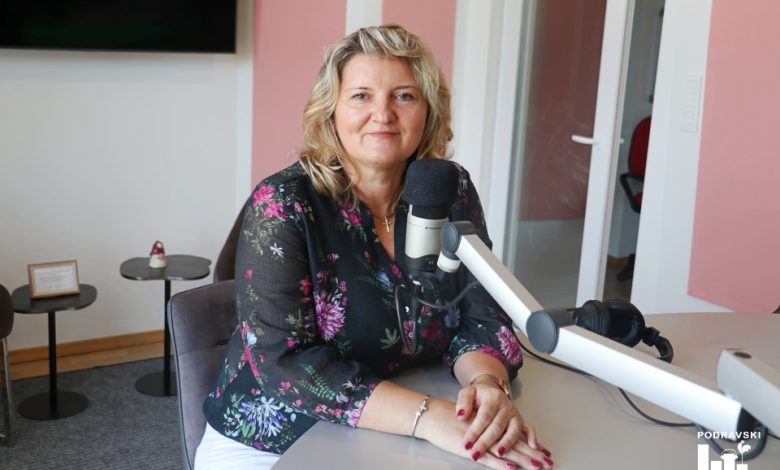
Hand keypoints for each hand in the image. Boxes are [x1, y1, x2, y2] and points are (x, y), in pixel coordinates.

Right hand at [417, 398, 552, 469]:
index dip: (530, 443)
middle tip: (548, 462)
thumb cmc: (451, 418)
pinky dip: (500, 464)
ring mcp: (481, 441)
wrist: (434, 415)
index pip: (515, 434)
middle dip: (532, 454)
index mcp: (491, 424)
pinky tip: (511, 468)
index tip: (545, 451)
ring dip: (522, 460)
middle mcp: (489, 431)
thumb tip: (500, 437)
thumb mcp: (472, 419)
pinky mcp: (471, 449)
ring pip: (506, 451)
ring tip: (537, 466)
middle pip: (515, 444)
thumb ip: (485, 427)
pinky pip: (488, 458)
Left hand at [455, 382, 552, 468]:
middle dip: (486, 442)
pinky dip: (532, 437)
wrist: (491, 389)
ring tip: (499, 453)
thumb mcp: (467, 392)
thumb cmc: (479, 394)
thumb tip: (461, 416)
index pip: (483, 417)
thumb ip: (463, 402)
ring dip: (507, 443)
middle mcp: (506, 406)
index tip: (466, 444)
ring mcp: (514, 414)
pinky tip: (532, 446)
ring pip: (513, 430)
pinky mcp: (520, 420)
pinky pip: (529, 429)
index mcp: (492, 398)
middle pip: (497, 427)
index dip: (475, 431)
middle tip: (476, 454)